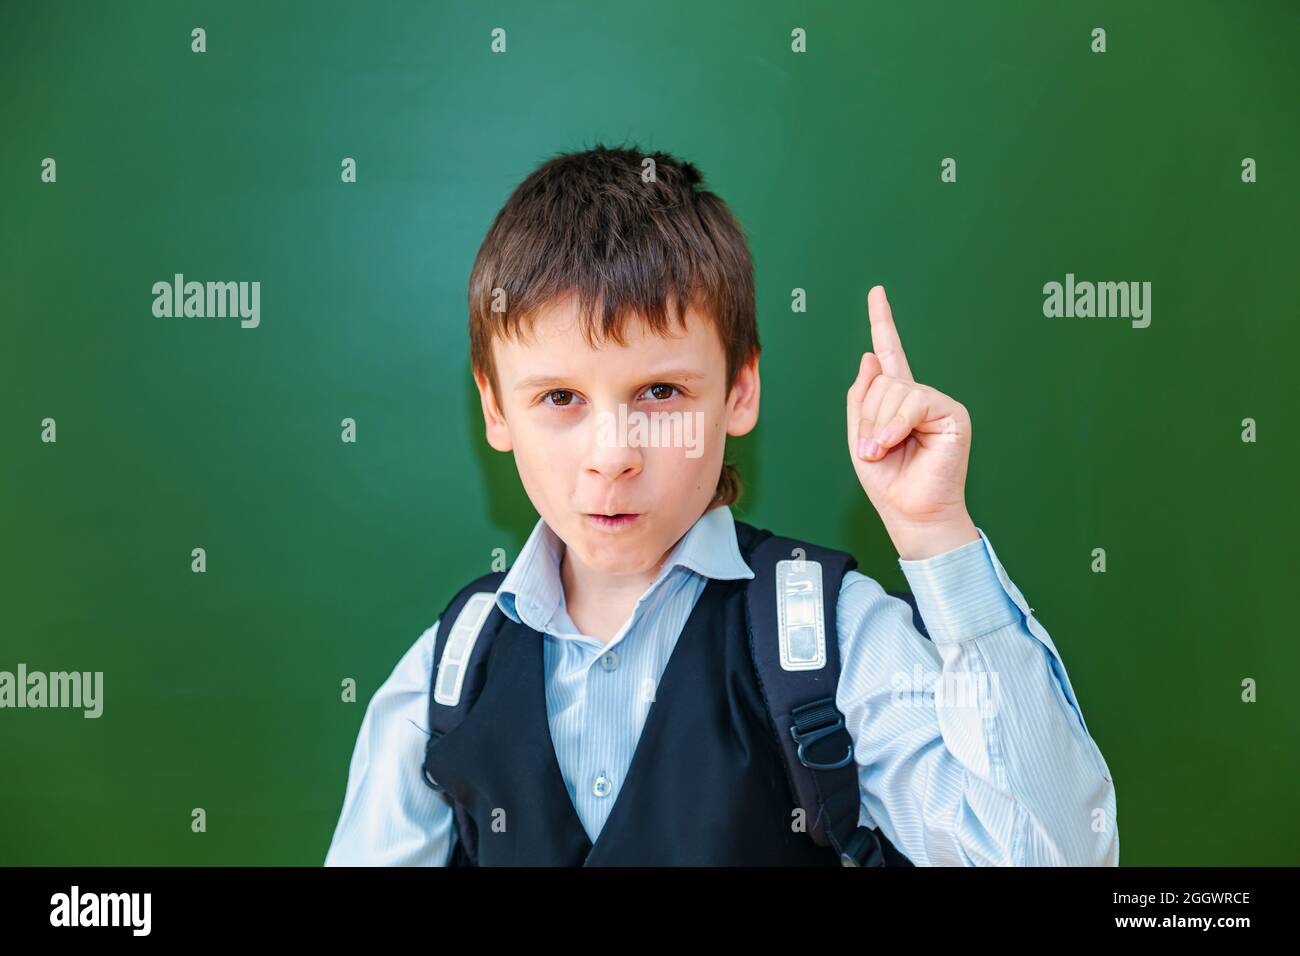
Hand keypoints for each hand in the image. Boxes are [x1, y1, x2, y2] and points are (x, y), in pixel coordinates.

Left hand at [846, 286, 978, 559]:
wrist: (911, 514)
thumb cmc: (888, 482)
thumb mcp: (859, 438)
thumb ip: (861, 397)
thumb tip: (871, 356)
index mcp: (898, 402)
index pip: (891, 354)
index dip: (883, 323)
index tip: (877, 293)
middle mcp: (920, 398)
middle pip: (881, 380)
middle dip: (867, 416)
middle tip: (871, 447)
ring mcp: (939, 404)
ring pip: (894, 390)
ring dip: (878, 424)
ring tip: (882, 450)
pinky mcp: (953, 414)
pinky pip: (914, 402)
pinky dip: (896, 424)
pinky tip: (893, 443)